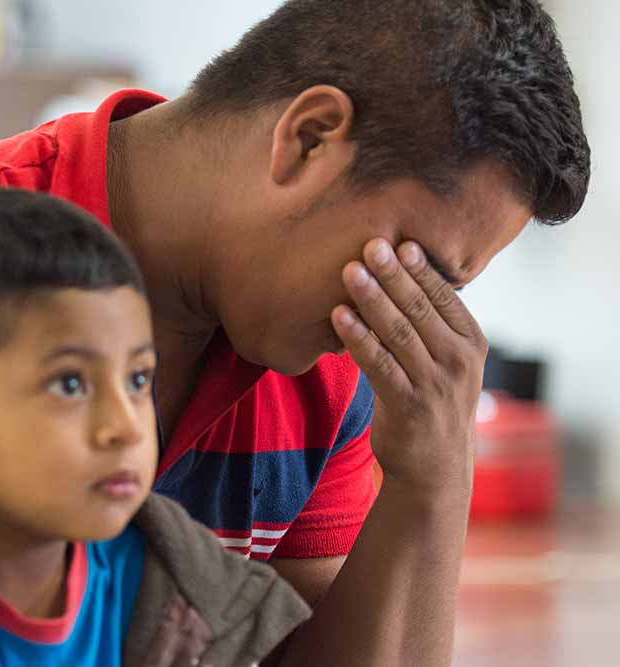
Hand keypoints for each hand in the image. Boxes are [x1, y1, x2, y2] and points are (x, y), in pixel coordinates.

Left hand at [331, 239, 486, 502]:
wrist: (435, 467)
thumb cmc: (433, 402)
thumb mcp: (448, 361)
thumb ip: (432, 324)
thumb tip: (401, 274)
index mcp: (470, 342)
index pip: (443, 297)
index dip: (420, 268)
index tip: (399, 240)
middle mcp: (457, 360)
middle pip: (419, 308)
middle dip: (393, 274)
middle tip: (369, 243)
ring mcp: (434, 384)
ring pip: (399, 333)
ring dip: (372, 299)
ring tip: (350, 272)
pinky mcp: (407, 405)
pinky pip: (379, 365)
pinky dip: (358, 338)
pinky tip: (339, 315)